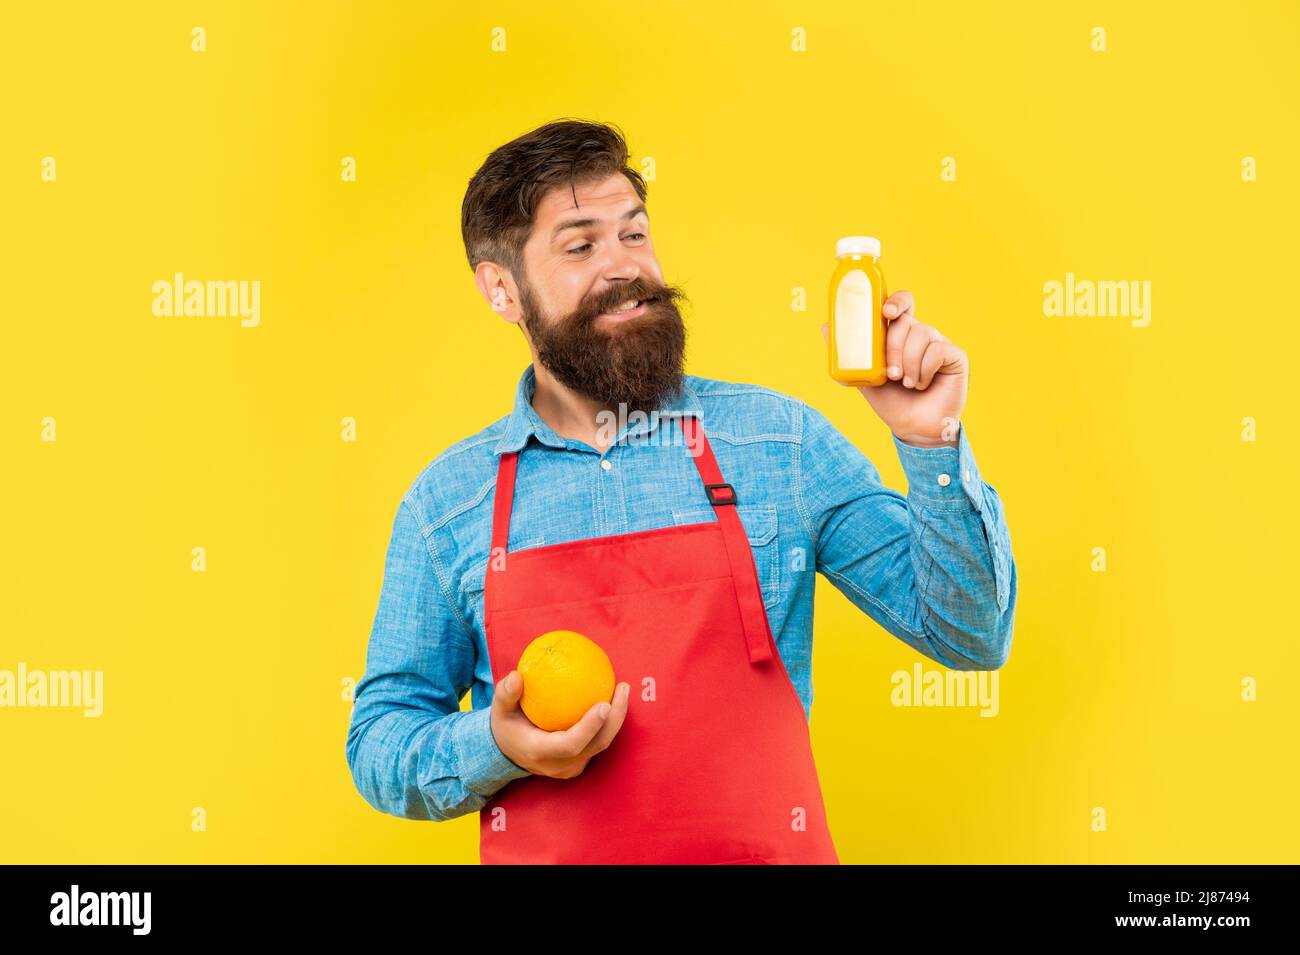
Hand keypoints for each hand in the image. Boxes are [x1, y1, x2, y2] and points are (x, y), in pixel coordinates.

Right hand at [490, 670, 631, 778]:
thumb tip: (517, 676)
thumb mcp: (499, 710)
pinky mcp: (579, 763)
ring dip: (616, 718)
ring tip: (622, 689)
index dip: (590, 726)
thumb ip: (505, 694)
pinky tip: (612, 697)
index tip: (604, 703)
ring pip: (601, 744)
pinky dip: (608, 722)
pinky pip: (598, 742)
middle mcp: (559, 765)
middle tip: (622, 687)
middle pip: (596, 744)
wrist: (508, 754)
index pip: (571, 744)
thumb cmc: (506, 726)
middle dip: (615, 718)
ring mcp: (571, 767)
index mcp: (540, 752)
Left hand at [821, 289, 967, 446]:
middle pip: (906, 320)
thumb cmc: (892, 401)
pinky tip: (922, 385)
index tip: (885, 311)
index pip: (901, 304)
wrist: (913, 428)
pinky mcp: (955, 356)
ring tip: (907, 384)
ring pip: (921, 334)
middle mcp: (921, 334)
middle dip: (892, 347)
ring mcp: (939, 343)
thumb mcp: (865, 376)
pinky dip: (924, 371)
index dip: (896, 300)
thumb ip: (849, 353)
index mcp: (900, 335)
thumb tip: (825, 326)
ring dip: (908, 363)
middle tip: (890, 374)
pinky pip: (938, 351)